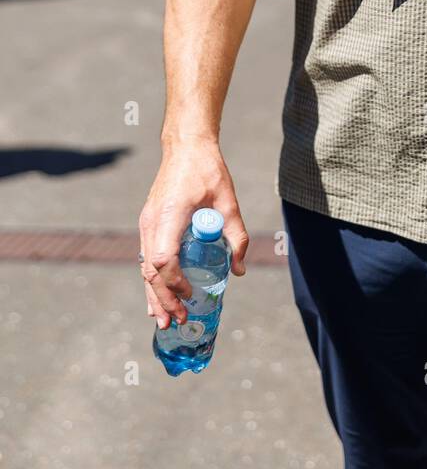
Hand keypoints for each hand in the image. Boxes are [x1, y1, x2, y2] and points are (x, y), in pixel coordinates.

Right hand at [138, 138, 248, 329]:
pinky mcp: (149, 223)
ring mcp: (146, 224)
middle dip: (163, 299)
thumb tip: (239, 270)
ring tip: (162, 320)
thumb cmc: (207, 171)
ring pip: (144, 267)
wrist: (186, 147)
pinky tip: (157, 297)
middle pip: (150, 270)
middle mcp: (151, 223)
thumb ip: (237, 236)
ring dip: (154, 294)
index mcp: (169, 216)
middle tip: (177, 321)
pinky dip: (152, 279)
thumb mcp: (229, 202)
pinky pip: (146, 257)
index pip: (163, 258)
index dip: (175, 281)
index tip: (191, 294)